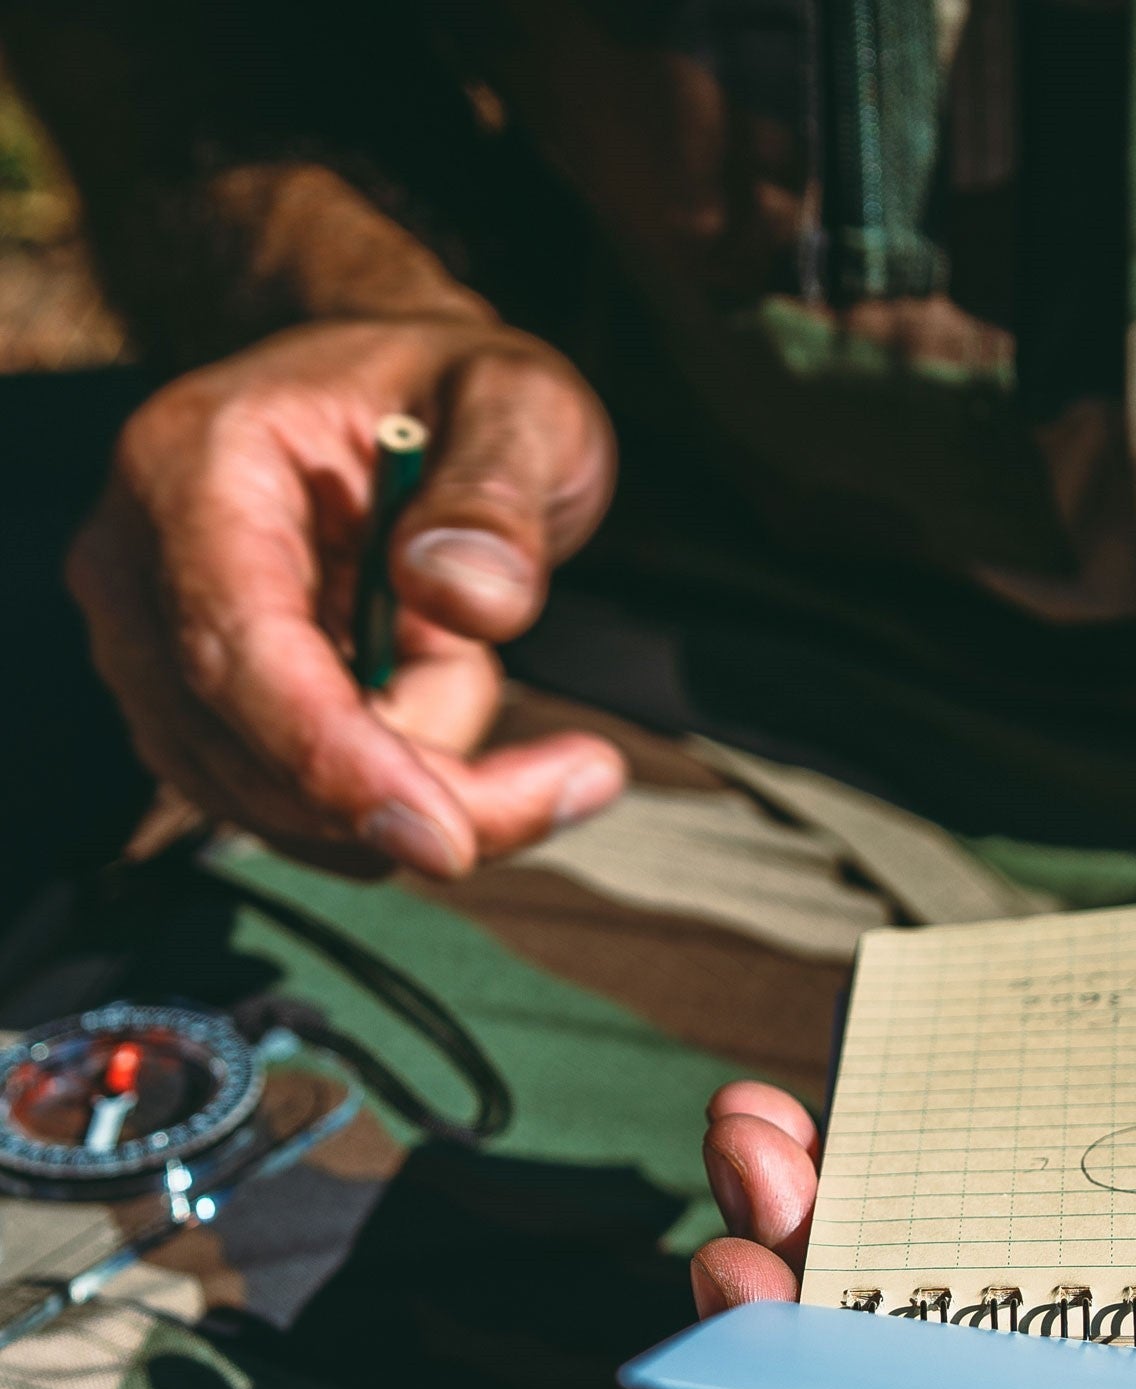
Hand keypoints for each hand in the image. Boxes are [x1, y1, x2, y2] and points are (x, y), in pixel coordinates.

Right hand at [67, 314, 624, 876]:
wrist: (406, 402)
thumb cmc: (459, 392)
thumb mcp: (519, 405)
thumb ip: (499, 492)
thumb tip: (468, 599)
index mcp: (193, 471)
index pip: (237, 652)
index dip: (336, 762)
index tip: (449, 841)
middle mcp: (141, 573)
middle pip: (260, 759)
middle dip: (428, 796)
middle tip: (585, 775)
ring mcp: (160, 658)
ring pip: (290, 808)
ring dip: (427, 778)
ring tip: (475, 657)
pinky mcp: (205, 719)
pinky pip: (311, 813)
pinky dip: (407, 787)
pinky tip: (441, 689)